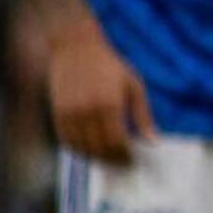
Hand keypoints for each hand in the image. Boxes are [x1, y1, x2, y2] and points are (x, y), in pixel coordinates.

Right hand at [46, 18, 154, 165]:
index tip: (132, 162)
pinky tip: (89, 149)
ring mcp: (70, 113)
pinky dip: (78, 149)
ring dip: (95, 157)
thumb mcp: (134, 86)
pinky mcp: (57, 112)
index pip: (117, 143)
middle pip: (100, 148)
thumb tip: (154, 142)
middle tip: (122, 165)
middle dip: (112, 160)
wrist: (75, 48)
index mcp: (110, 105)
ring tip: (107, 159)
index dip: (125, 157)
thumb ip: (143, 116)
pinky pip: (66, 140)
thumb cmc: (110, 66)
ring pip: (82, 148)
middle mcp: (88, 111)